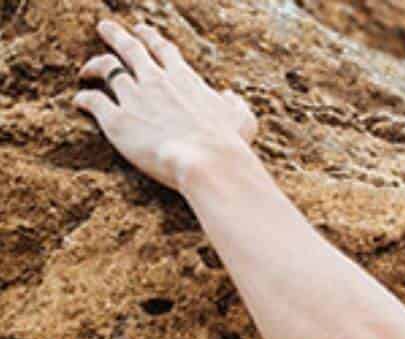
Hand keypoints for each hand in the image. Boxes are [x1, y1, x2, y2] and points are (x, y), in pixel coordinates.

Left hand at [75, 19, 258, 191]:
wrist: (207, 162)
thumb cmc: (229, 144)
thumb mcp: (243, 120)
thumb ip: (236, 105)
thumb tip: (231, 97)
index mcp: (183, 78)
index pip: (162, 50)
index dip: (150, 39)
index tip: (142, 32)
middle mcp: (155, 81)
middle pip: (129, 49)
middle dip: (116, 36)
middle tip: (105, 29)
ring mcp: (134, 98)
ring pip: (106, 69)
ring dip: (94, 66)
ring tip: (86, 69)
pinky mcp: (116, 120)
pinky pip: (93, 101)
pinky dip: (84, 98)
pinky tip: (80, 101)